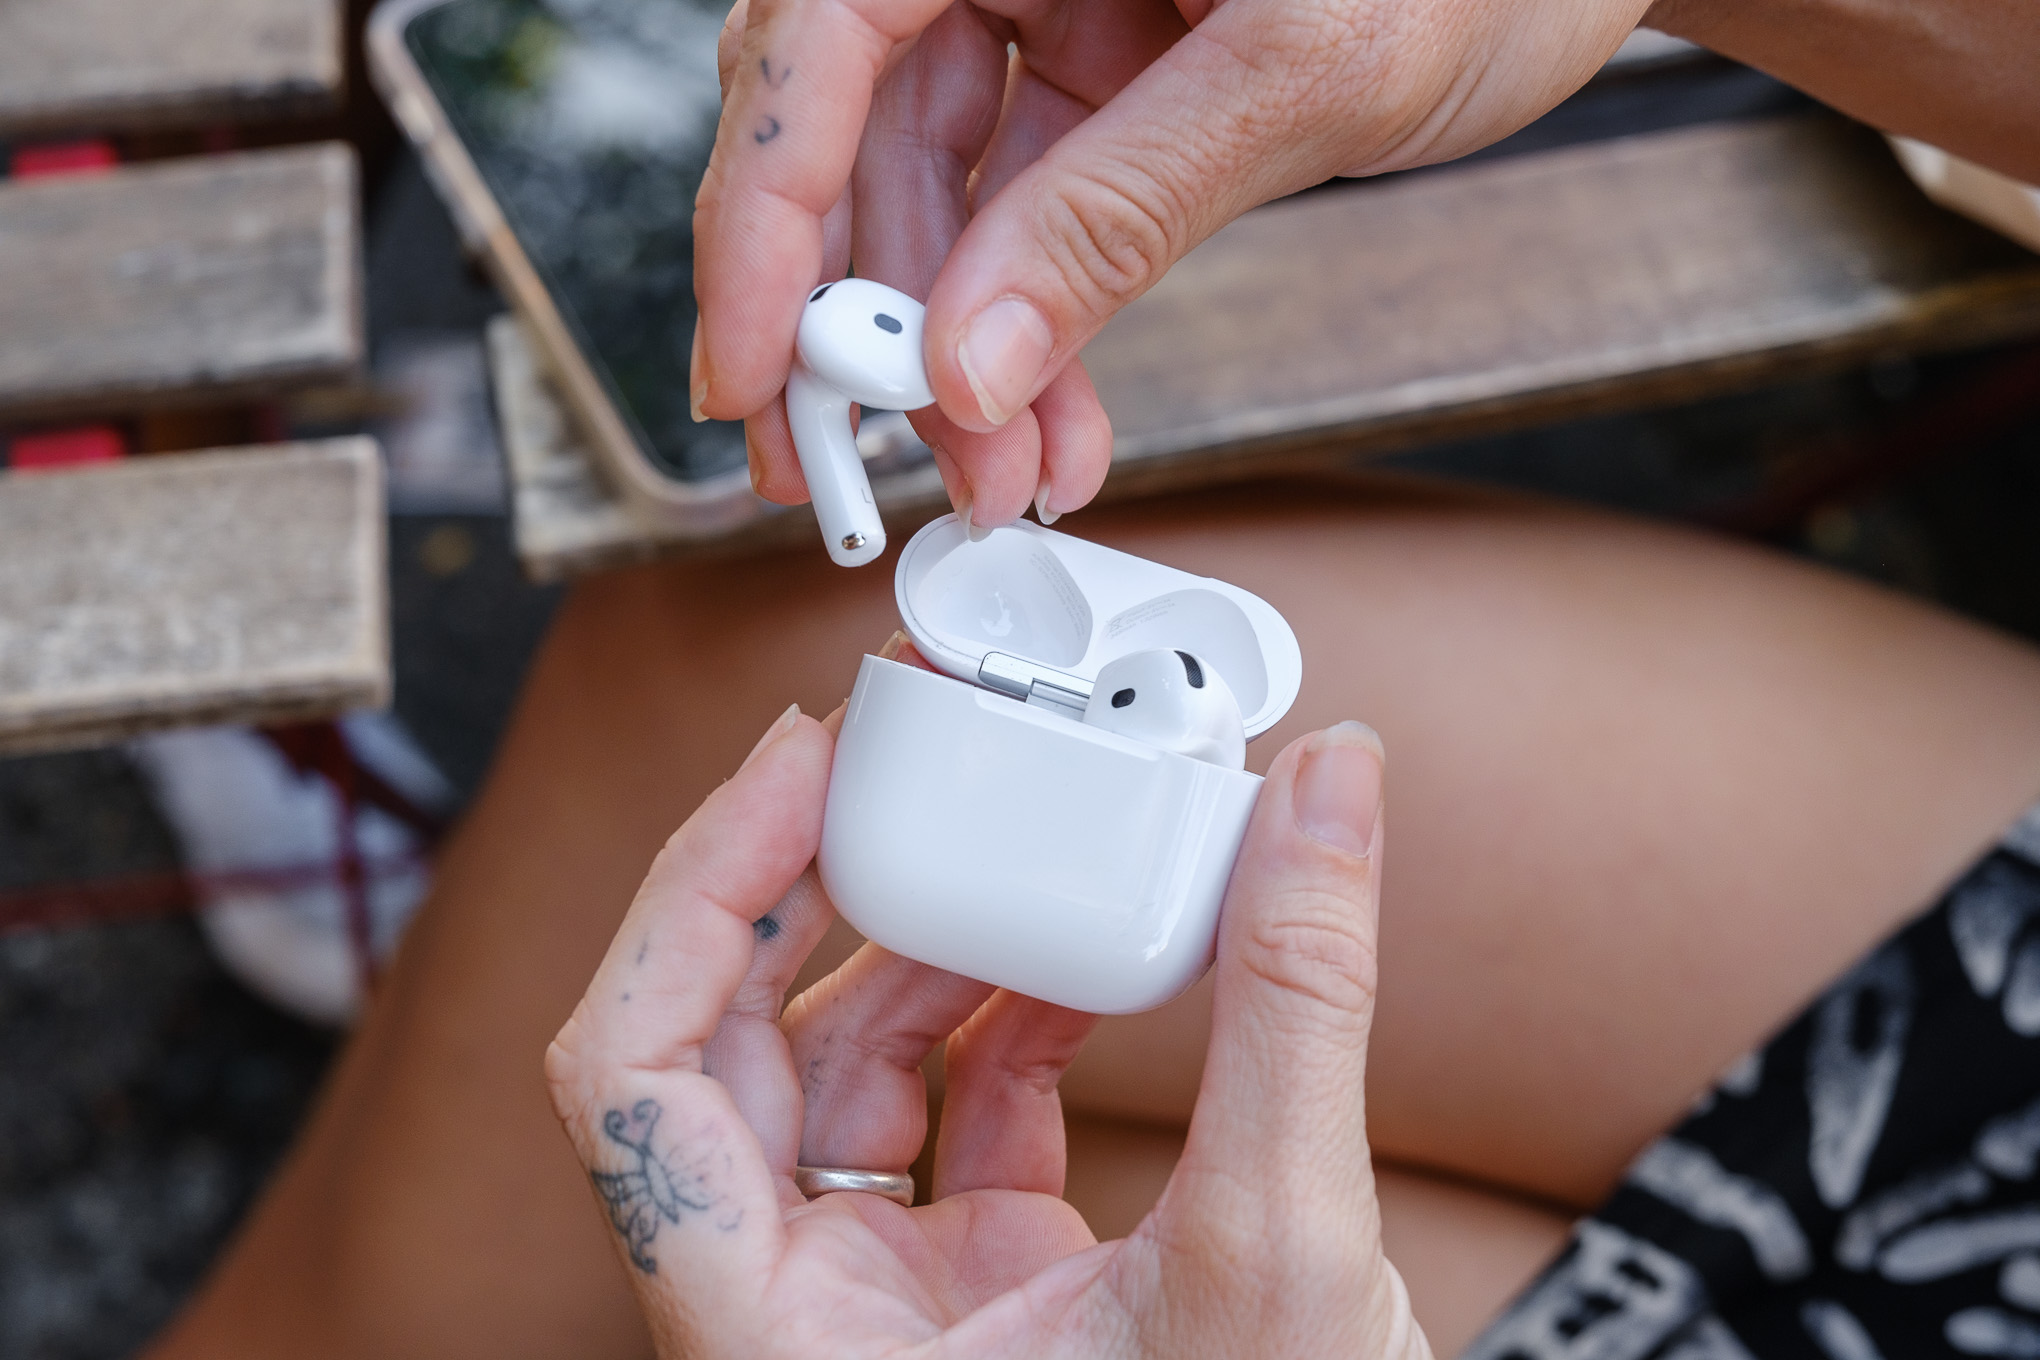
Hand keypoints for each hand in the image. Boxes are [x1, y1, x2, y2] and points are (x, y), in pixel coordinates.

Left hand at [546, 661, 1426, 1356]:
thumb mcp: (1280, 1257)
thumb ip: (1298, 1006)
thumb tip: (1325, 790)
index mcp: (781, 1344)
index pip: (628, 1079)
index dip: (692, 897)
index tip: (794, 768)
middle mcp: (800, 1315)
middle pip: (723, 1045)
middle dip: (806, 882)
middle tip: (887, 754)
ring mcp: (882, 1296)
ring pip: (839, 1066)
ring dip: (925, 936)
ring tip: (1016, 837)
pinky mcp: (972, 1281)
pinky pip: (947, 1104)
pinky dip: (1008, 1009)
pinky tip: (1081, 949)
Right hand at [692, 0, 1650, 530]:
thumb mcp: (1300, 67)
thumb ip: (1116, 211)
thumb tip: (973, 358)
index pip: (816, 42)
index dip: (764, 219)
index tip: (756, 371)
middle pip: (853, 133)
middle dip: (863, 318)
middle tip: (855, 465)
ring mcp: (1052, 3)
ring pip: (936, 196)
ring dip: (953, 353)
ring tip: (993, 473)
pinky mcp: (1107, 79)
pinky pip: (1024, 214)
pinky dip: (1030, 326)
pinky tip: (1045, 420)